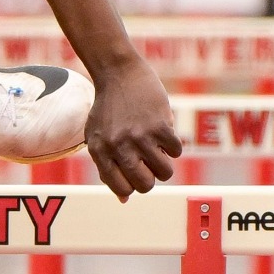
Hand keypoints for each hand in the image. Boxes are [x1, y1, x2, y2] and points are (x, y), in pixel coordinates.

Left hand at [85, 62, 182, 199]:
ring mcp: (139, 136)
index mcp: (99, 151)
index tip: (136, 175)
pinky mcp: (159, 125)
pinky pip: (176, 152)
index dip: (133, 187)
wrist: (119, 73)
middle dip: (151, 179)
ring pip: (165, 172)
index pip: (121, 189)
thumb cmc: (108, 109)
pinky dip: (174, 147)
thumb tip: (124, 199)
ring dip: (165, 164)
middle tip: (150, 165)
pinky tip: (163, 133)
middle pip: (145, 185)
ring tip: (158, 150)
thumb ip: (107, 167)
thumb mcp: (97, 137)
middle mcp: (117, 146)